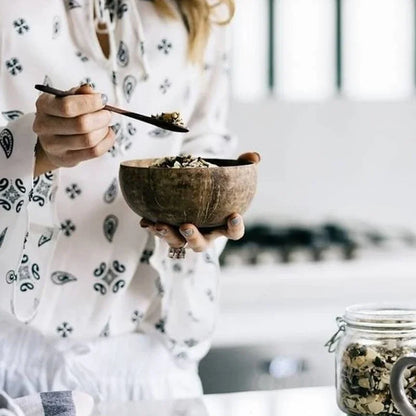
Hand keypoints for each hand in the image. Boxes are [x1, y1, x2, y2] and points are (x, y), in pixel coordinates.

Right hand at [33, 84, 113, 175]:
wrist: (53, 139)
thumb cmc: (63, 114)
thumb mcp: (68, 97)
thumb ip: (81, 93)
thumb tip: (94, 94)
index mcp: (44, 106)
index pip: (68, 106)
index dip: (90, 103)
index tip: (103, 100)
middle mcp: (44, 126)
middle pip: (81, 125)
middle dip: (101, 118)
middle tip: (108, 114)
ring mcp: (54, 146)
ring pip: (89, 140)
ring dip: (104, 131)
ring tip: (106, 125)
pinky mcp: (66, 159)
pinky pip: (94, 152)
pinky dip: (106, 142)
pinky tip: (107, 134)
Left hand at [140, 152, 260, 252]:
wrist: (197, 193)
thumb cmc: (218, 188)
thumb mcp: (231, 175)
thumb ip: (243, 166)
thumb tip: (254, 156)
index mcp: (222, 225)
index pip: (234, 232)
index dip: (235, 227)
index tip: (234, 216)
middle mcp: (204, 234)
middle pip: (201, 245)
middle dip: (193, 238)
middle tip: (186, 226)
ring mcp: (185, 235)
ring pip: (177, 243)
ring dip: (168, 235)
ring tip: (159, 224)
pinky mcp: (169, 230)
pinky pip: (160, 233)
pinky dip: (152, 227)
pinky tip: (145, 221)